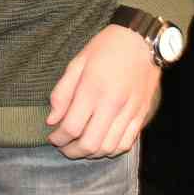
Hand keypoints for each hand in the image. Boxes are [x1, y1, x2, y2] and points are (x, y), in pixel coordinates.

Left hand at [45, 24, 159, 158]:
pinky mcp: (142, 115)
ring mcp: (129, 112)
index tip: (52, 137)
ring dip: (91, 154)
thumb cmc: (106, 48)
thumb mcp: (77, 62)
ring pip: (108, 148)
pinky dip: (111, 150)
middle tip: (63, 146)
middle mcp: (112, 104)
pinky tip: (102, 144)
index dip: (58, 138)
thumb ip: (62, 92)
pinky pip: (127, 143)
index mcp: (92, 89)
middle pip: (90, 144)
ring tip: (80, 147)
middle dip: (72, 151)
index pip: (71, 127)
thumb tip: (52, 120)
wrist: (142, 40)